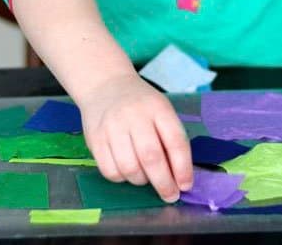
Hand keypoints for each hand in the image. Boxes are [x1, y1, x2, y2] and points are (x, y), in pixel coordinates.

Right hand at [78, 73, 192, 202]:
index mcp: (158, 108)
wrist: (105, 85)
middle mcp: (134, 116)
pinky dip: (122, 178)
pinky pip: (110, 171)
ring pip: (129, 168)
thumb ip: (170, 138)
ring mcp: (112, 127)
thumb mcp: (161, 110)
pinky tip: (127, 171)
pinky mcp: (95, 139)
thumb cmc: (140, 103)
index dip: (183, 168)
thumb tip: (179, 176)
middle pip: (151, 157)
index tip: (186, 185)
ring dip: (142, 181)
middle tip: (170, 195)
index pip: (175, 141)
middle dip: (164, 183)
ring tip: (146, 177)